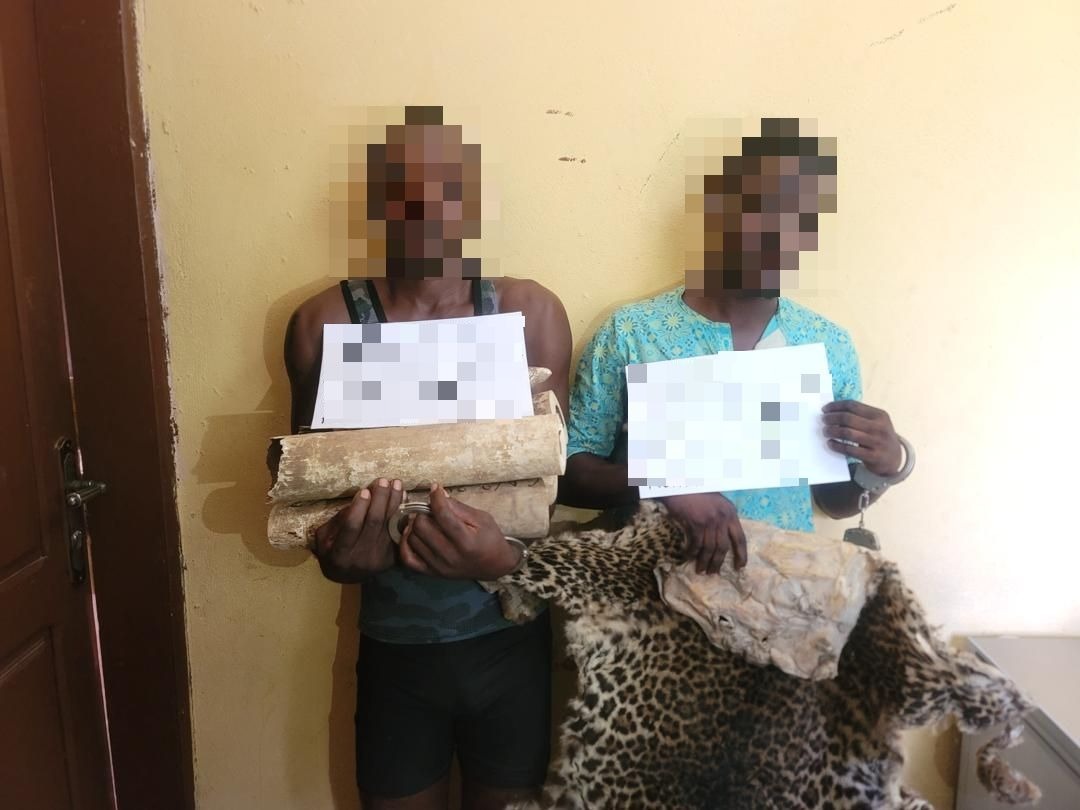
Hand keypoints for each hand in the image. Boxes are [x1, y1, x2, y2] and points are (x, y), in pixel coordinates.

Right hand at [312, 478, 402, 575]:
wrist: (347, 576)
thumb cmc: (332, 550)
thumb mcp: (324, 537)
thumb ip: (337, 520)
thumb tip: (358, 500)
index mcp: (340, 554)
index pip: (351, 527)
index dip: (358, 508)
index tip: (364, 491)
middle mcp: (361, 557)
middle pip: (374, 523)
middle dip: (380, 499)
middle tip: (383, 481)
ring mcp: (379, 559)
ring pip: (390, 525)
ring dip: (394, 502)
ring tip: (396, 484)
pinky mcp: (392, 558)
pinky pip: (399, 531)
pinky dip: (402, 512)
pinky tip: (403, 497)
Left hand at [399, 484, 521, 579]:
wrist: (494, 566)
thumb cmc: (490, 539)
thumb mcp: (481, 518)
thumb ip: (458, 507)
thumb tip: (438, 494)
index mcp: (466, 541)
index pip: (442, 515)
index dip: (436, 498)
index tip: (435, 489)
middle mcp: (450, 556)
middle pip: (422, 526)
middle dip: (423, 512)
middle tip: (429, 509)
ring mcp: (439, 566)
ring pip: (412, 539)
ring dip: (414, 525)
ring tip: (423, 519)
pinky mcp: (432, 573)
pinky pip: (407, 558)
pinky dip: (405, 544)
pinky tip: (411, 534)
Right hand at [659, 492, 747, 573]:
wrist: (681, 483)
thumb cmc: (697, 492)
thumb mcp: (717, 502)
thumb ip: (722, 517)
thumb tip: (723, 537)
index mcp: (731, 513)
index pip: (740, 538)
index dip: (741, 554)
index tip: (740, 566)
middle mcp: (723, 518)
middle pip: (723, 546)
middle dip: (718, 562)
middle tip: (714, 573)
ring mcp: (710, 521)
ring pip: (709, 548)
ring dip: (705, 561)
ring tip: (701, 570)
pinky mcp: (696, 523)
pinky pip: (696, 543)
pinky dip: (692, 552)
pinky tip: (688, 556)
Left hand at [822, 401, 901, 475]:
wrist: (894, 458)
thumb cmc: (879, 437)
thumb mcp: (877, 422)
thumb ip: (860, 416)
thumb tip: (833, 410)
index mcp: (879, 415)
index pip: (853, 406)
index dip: (836, 406)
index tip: (825, 409)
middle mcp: (879, 427)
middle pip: (848, 418)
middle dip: (832, 418)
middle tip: (823, 420)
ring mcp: (877, 442)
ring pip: (847, 433)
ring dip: (832, 431)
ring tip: (825, 431)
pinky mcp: (873, 456)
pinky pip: (849, 449)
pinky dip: (837, 446)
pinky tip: (830, 443)